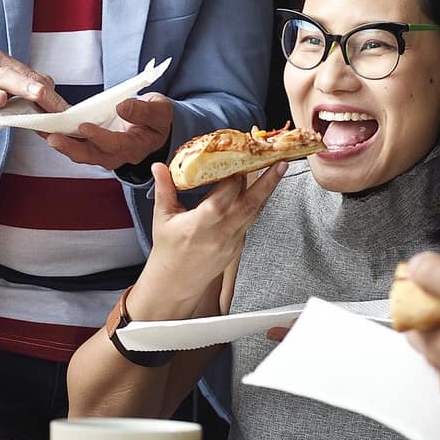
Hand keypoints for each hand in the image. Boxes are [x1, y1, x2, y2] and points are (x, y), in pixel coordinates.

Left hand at [43, 93, 174, 170]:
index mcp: (135, 146)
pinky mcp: (95, 146)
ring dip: (61, 144)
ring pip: (81, 153)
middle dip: (71, 148)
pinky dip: (61, 137)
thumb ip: (143, 111)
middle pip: (92, 156)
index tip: (84, 126)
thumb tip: (122, 107)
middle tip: (52, 137)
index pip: (115, 145)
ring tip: (42, 131)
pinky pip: (76, 144)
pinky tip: (46, 127)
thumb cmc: (159, 117)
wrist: (157, 125)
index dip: (100, 137)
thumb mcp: (159, 110)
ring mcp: (105, 152)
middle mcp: (118, 155)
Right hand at [126, 160, 286, 318]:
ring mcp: (232, 241)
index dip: (235, 173)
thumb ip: (164, 189)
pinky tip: (261, 193)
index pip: (226, 192)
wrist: (176, 282)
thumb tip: (158, 166)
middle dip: (268, 181)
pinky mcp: (237, 247)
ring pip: (255, 212)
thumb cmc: (168, 250)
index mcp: (203, 221)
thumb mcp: (162, 217)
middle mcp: (222, 231)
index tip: (241, 158)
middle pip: (250, 202)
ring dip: (268, 191)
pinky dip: (257, 205)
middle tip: (280, 162)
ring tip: (278, 171)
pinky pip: (250, 222)